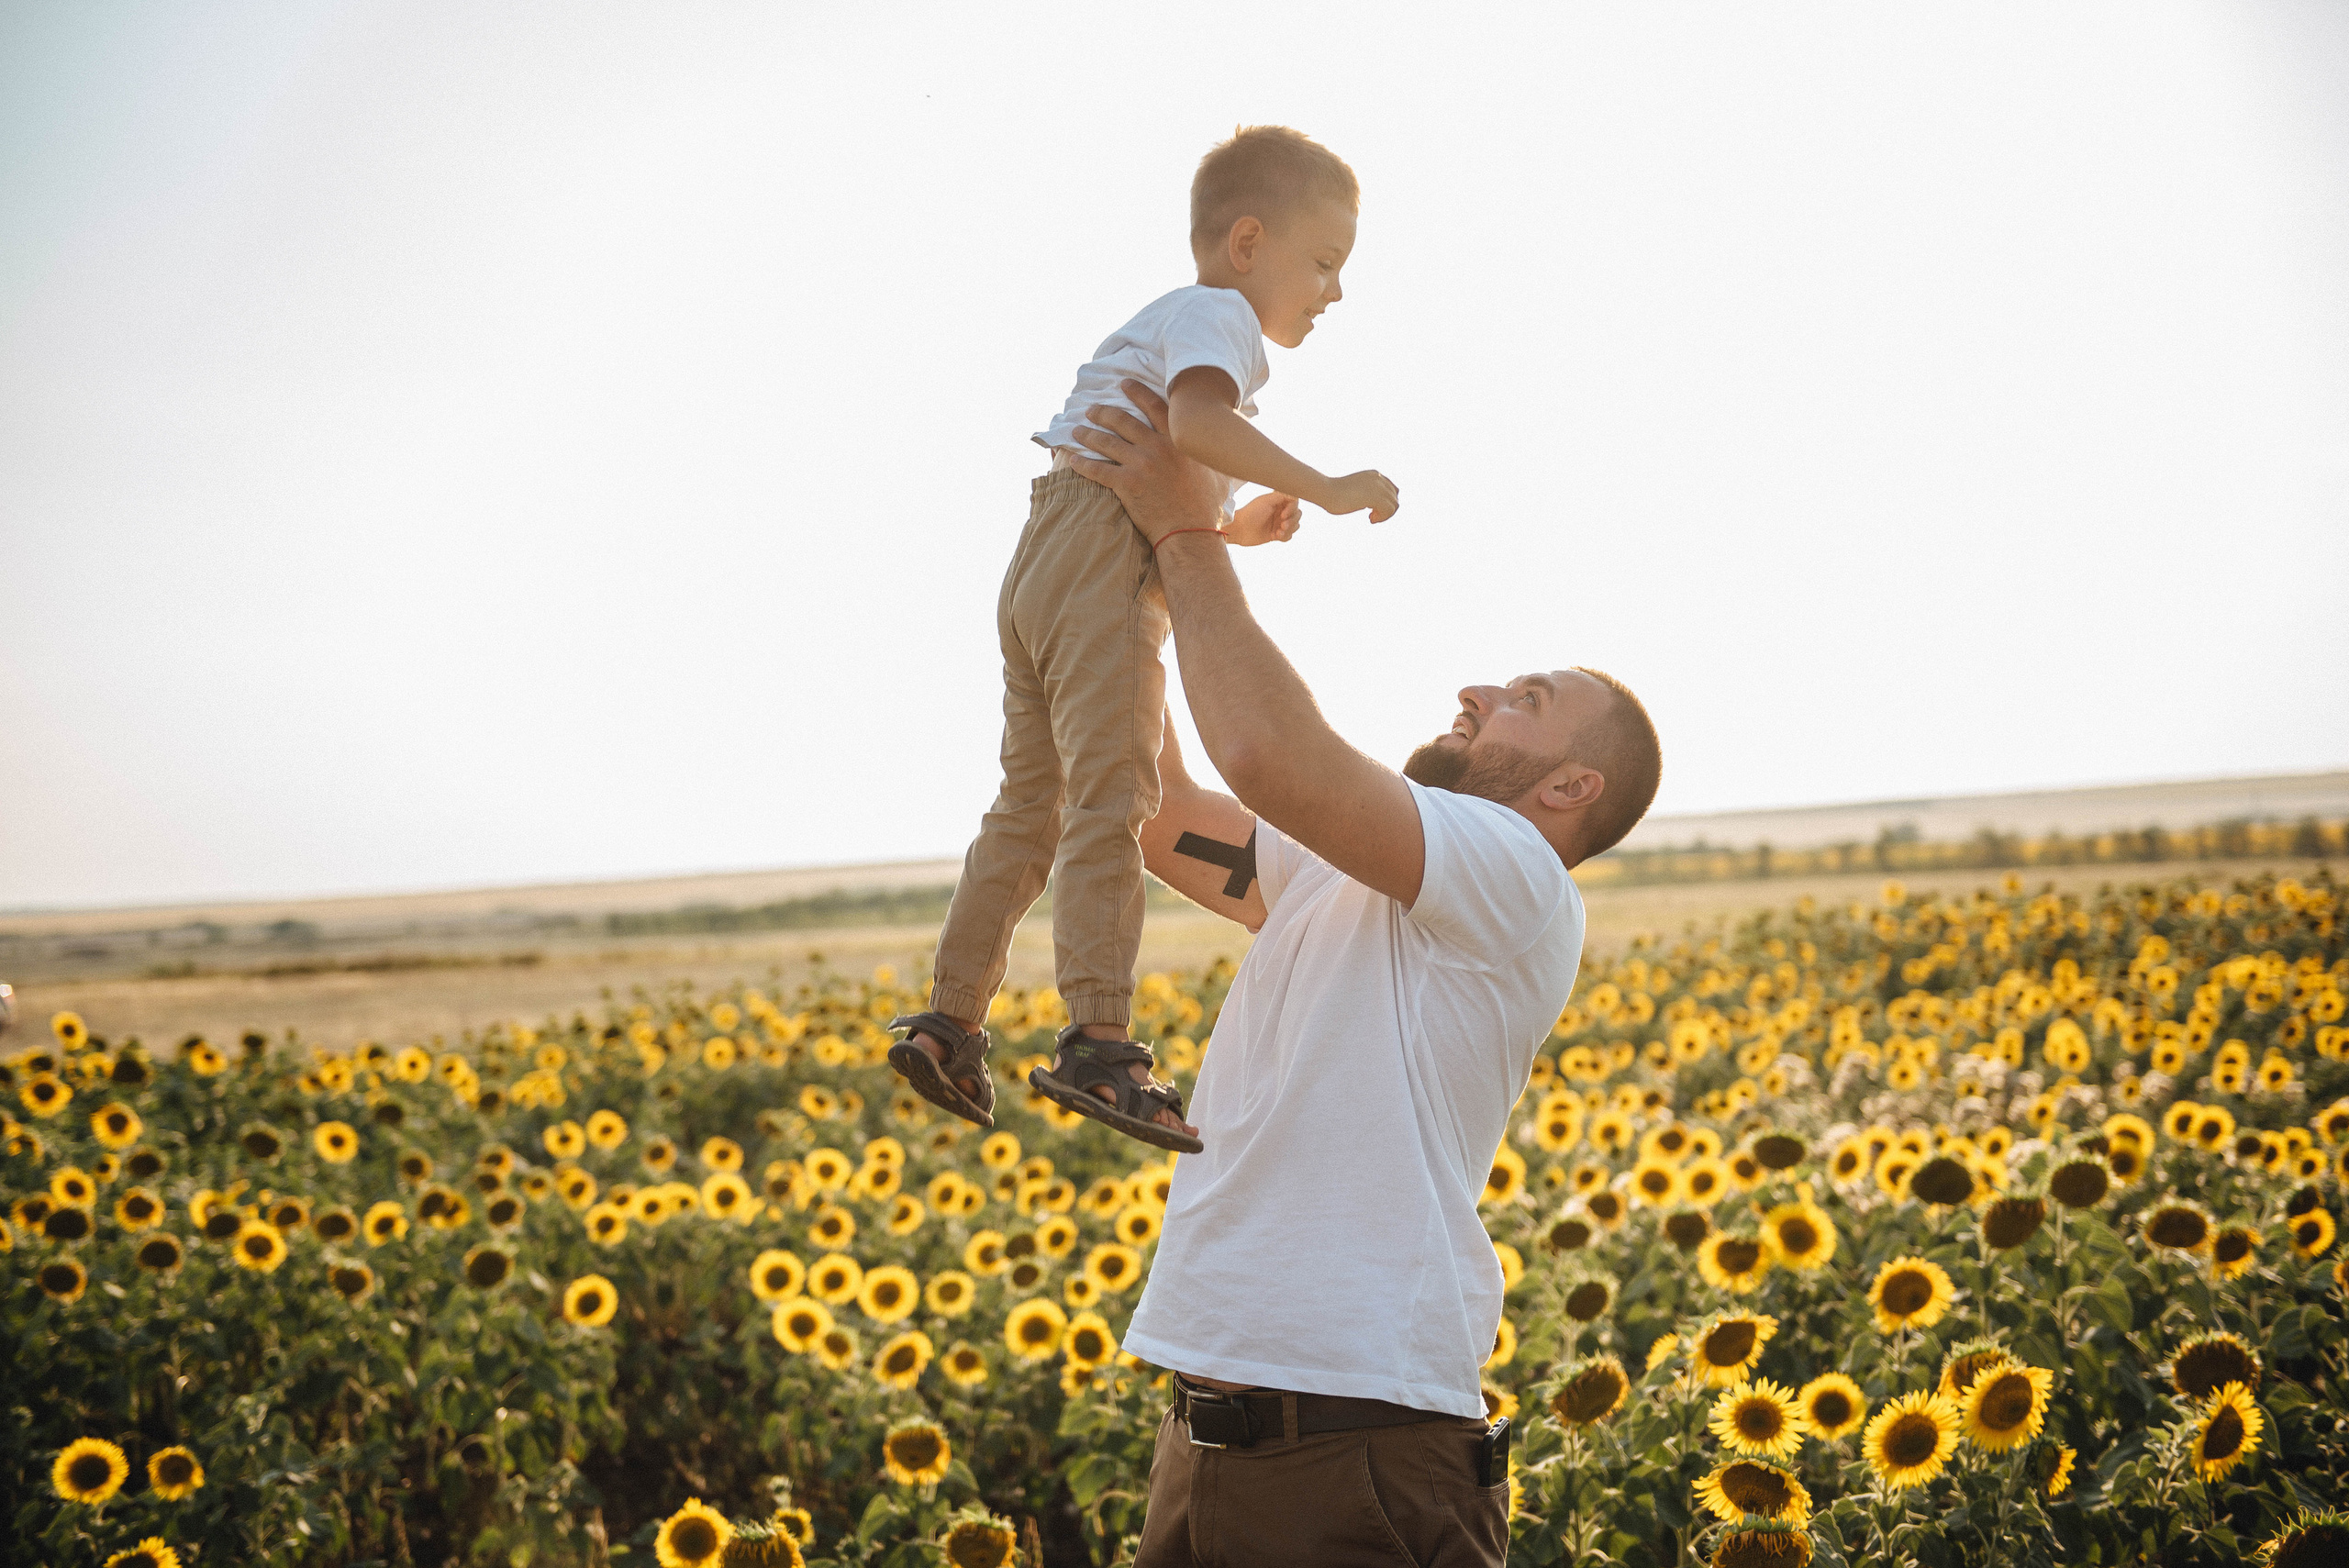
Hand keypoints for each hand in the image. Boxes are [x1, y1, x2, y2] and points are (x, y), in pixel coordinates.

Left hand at [1066, 382, 1228, 544]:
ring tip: (1077, 431)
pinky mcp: (1127, 484)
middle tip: (1091, 410)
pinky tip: (1073, 460)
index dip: (1137, 392)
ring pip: (1106, 442)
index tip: (1124, 384)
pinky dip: (1083, 464)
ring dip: (1088, 435)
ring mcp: (1141, 464)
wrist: (1191, 531)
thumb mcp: (1217, 471)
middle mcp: (1157, 447)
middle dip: (1103, 412)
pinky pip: (1098, 470)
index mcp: (1178, 440)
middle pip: (1123, 420)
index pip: (1154, 405)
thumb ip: (1210, 454)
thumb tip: (1219, 444)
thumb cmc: (1206, 505)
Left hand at [1226, 492, 1301, 545]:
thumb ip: (1282, 495)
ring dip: (1289, 530)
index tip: (1283, 514)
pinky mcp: (1276, 534)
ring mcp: (1279, 523)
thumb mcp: (1266, 501)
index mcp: (1278, 501)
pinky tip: (1274, 536)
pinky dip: (1284, 537)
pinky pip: (1288, 536)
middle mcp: (1280, 511)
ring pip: (1295, 526)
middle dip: (1292, 521)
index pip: (1295, 503)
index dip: (1292, 509)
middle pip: (1297, 515)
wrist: (1239, 529)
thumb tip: (1294, 493)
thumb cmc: (1250, 513)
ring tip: (1277, 533)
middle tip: (1282, 525)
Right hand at [1316, 469, 1399, 523]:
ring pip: (1394, 504)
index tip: (1372, 510)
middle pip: (1395, 497)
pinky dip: (1382, 518)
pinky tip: (1370, 519)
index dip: (1385, 503)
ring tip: (1371, 518)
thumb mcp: (1355, 490)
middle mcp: (1379, 478)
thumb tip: (1374, 506)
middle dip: (1386, 510)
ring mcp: (1377, 486)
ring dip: (1385, 515)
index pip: (1392, 489)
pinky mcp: (1375, 496)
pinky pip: (1389, 510)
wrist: (1325, 491)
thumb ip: (1366, 494)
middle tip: (1372, 516)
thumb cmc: (1334, 494)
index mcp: (1374, 474)